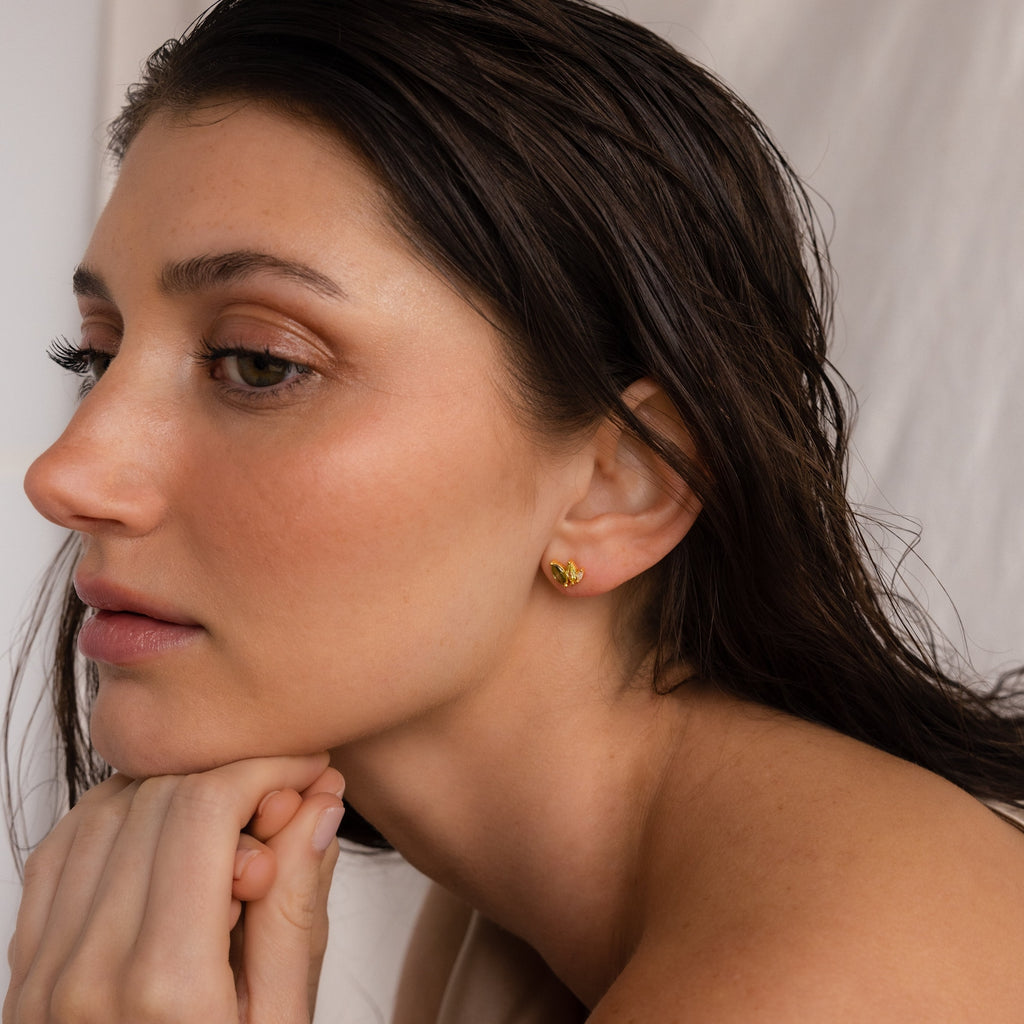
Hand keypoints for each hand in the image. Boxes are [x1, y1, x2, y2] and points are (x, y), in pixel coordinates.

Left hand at [4, 754, 344, 1022]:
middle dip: (233, 777)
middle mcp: (88, 971)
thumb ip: (297, 909)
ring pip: (105, 810)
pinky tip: (170, 839)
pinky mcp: (23, 974)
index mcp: (164, 988)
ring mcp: (42, 973)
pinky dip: (120, 819)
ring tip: (233, 829)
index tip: (312, 770)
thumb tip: (320, 803)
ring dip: (178, 794)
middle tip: (285, 805)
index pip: (205, 808)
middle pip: (159, 798)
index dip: (267, 767)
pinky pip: (62, 851)